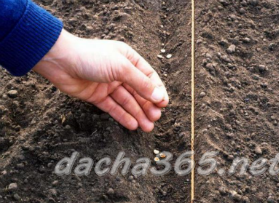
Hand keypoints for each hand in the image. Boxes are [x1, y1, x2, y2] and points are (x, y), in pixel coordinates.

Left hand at [33, 30, 168, 131]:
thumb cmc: (92, 57)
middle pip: (138, 91)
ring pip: (127, 101)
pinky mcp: (97, 96)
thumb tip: (159, 96)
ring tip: (148, 127)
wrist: (61, 62)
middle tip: (155, 119)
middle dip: (148, 105)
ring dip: (138, 114)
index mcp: (129, 59)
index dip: (157, 91)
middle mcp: (120, 72)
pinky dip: (123, 116)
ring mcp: (108, 85)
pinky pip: (113, 107)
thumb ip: (141, 83)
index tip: (164, 104)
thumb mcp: (121, 68)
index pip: (148, 77)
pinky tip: (132, 125)